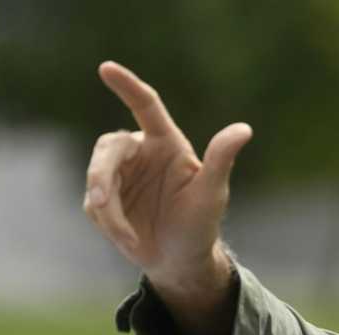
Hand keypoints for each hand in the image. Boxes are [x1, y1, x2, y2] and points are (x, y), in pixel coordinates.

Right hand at [83, 60, 250, 292]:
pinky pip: (94, 204)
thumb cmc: (202, 225)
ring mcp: (119, 175)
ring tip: (128, 237)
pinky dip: (110, 224)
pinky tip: (130, 240)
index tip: (106, 68)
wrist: (181, 262)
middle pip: (110, 147)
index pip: (146, 106)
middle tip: (102, 204)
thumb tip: (244, 129)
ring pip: (96, 176)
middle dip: (102, 175)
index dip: (127, 86)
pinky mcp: (103, 198)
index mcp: (166, 143)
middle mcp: (140, 153)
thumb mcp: (212, 194)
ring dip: (108, 209)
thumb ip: (221, 159)